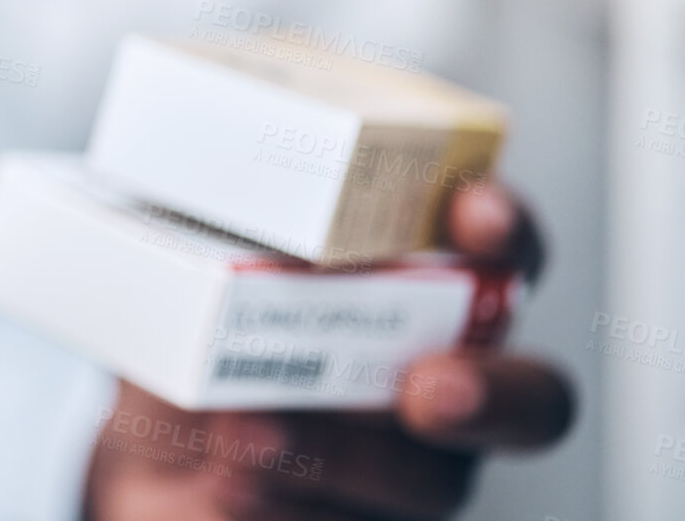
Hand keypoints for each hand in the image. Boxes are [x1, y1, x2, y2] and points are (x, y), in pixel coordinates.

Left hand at [84, 183, 573, 519]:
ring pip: (430, 482)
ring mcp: (413, 474)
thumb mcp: (190, 273)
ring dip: (339, 452)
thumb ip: (216, 235)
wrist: (152, 459)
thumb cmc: (197, 344)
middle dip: (489, 392)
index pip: (503, 251)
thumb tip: (193, 194)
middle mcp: (443, 379)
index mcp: (420, 286)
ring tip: (247, 429)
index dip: (505, 228)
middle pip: (532, 397)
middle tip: (426, 388)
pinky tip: (225, 478)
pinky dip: (277, 503)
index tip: (474, 211)